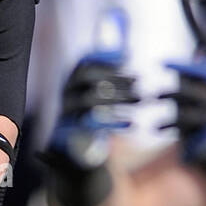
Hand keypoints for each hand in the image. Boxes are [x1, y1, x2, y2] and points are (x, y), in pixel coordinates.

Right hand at [41, 47, 135, 174]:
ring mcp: (64, 114)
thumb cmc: (90, 118)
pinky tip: (132, 124)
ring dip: (118, 98)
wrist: (71, 153)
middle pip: (86, 78)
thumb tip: (128, 53)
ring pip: (89, 101)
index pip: (85, 62)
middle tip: (138, 80)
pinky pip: (91, 127)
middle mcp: (65, 95)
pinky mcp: (69, 134)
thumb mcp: (97, 96)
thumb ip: (108, 77)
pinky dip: (114, 124)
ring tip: (141, 99)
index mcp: (71, 82)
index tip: (129, 57)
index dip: (105, 56)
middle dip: (114, 77)